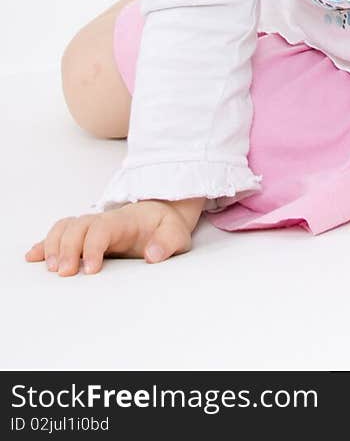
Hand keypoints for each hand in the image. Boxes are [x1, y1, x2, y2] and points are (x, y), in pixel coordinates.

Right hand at [24, 198, 204, 276]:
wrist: (162, 214)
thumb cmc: (166, 227)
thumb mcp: (176, 234)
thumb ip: (167, 243)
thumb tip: (152, 255)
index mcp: (125, 220)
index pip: (102, 228)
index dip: (93, 247)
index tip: (92, 269)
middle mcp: (104, 220)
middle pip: (78, 226)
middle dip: (68, 248)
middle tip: (67, 273)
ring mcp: (93, 226)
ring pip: (65, 227)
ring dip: (55, 246)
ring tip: (53, 269)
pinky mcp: (86, 236)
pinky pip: (61, 233)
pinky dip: (46, 244)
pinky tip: (34, 256)